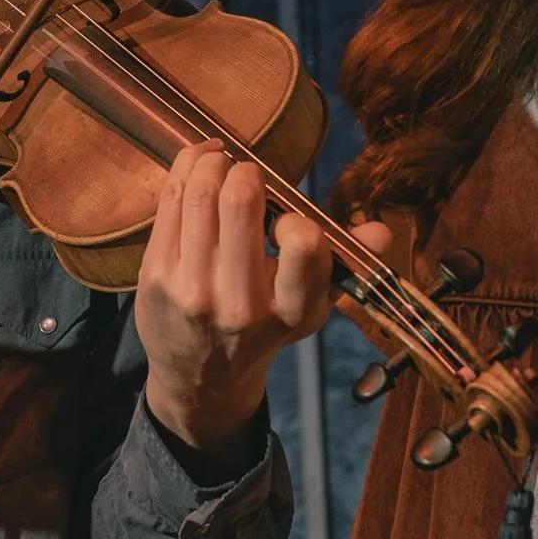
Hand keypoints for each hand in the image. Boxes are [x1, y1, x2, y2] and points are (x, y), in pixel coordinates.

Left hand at [135, 144, 342, 455]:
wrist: (200, 377)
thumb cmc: (262, 329)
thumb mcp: (309, 308)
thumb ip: (343, 263)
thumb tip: (382, 232)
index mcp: (290, 310)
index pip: (304, 247)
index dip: (297, 218)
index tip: (288, 221)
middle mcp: (239, 302)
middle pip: (240, 202)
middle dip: (247, 171)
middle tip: (248, 171)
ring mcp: (192, 289)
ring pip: (201, 193)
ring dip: (212, 163)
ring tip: (221, 161)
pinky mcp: (155, 275)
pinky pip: (171, 201)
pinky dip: (186, 168)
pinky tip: (197, 163)